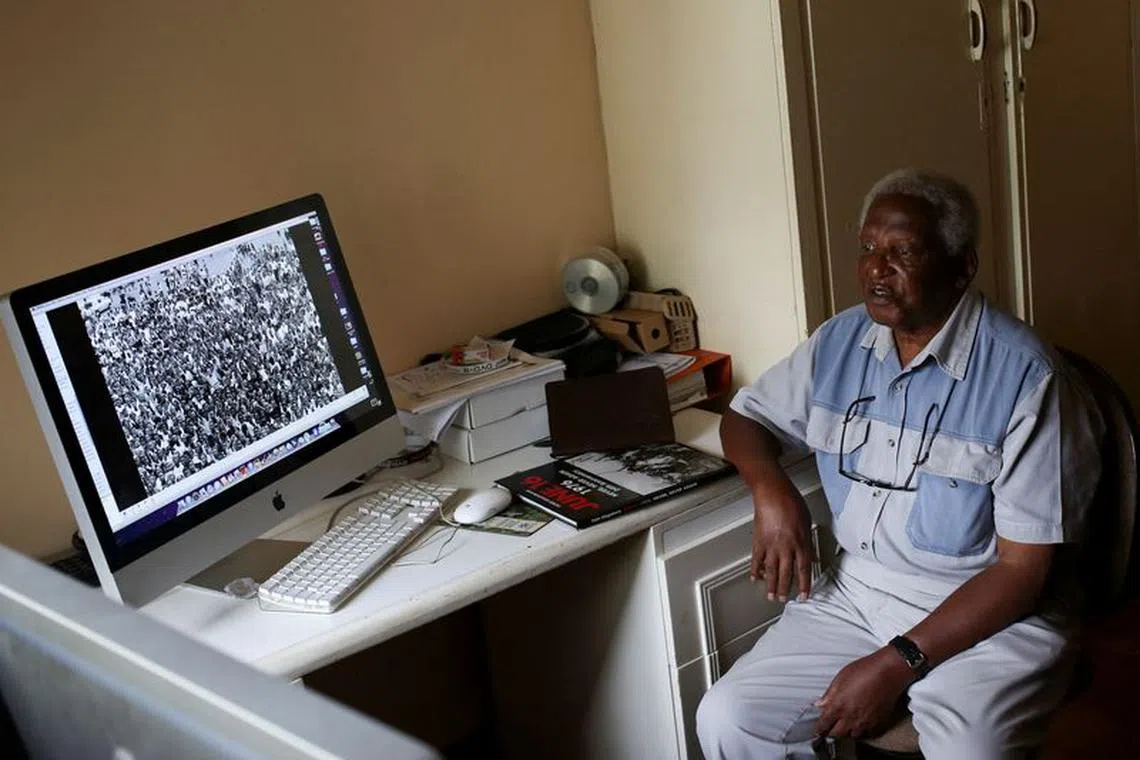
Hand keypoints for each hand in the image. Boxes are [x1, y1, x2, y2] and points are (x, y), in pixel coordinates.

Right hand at [750, 482, 813, 601]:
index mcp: (801, 543)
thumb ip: (807, 540)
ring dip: (771, 585)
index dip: (804, 584)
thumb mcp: (807, 522)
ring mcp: (771, 545)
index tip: (803, 595)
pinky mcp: (759, 540)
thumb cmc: (791, 502)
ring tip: (770, 595)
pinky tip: (755, 578)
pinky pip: (757, 559)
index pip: (804, 569)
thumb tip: (809, 553)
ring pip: (771, 570)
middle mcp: (787, 547)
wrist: (773, 493)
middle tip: (783, 599)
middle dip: (785, 589)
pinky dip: (755, 570)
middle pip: (786, 573)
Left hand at [814, 648, 913, 738]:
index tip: (818, 729)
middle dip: (831, 732)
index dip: (819, 728)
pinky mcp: (878, 723)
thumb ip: (829, 694)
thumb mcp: (840, 678)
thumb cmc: (865, 670)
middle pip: (836, 734)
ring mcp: (865, 722)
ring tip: (846, 724)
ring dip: (847, 732)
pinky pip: (868, 734)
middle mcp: (851, 717)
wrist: (888, 671)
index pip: (824, 725)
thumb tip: (819, 704)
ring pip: (852, 736)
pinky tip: (862, 723)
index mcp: (838, 706)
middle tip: (831, 726)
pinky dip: (863, 731)